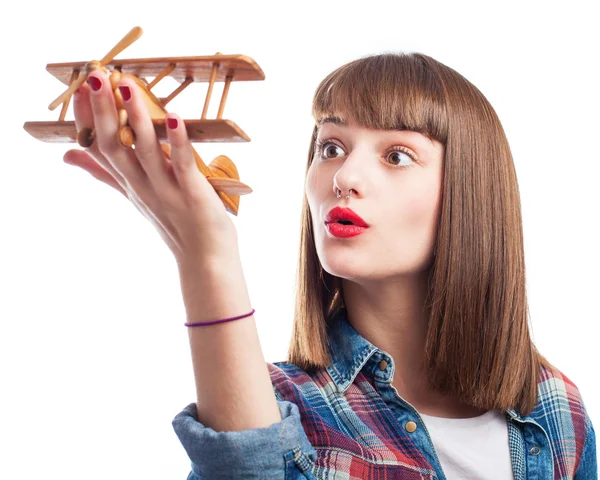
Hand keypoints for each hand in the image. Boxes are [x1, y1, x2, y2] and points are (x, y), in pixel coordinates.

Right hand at [63, 69, 238, 264]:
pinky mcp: (192, 194)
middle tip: (95, 75)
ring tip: (128, 87)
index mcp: (128, 183)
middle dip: (103, 110)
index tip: (77, 87)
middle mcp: (141, 186)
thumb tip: (68, 155)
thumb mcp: (134, 195)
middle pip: (114, 145)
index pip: (98, 147)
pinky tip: (175, 119)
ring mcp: (166, 190)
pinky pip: (183, 165)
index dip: (86, 118)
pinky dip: (178, 142)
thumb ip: (105, 173)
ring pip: (145, 151)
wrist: (204, 258)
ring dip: (137, 117)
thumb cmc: (173, 222)